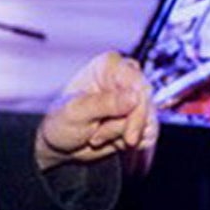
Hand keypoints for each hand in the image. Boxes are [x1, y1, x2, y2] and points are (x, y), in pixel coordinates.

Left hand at [36, 51, 158, 172]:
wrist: (60, 144)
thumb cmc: (62, 122)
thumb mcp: (77, 112)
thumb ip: (105, 103)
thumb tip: (135, 97)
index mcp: (109, 66)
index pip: (138, 85)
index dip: (138, 113)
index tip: (129, 139)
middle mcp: (125, 78)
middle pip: (147, 105)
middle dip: (125, 129)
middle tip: (96, 139)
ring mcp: (134, 99)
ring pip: (148, 123)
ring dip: (122, 137)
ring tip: (95, 136)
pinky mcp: (139, 118)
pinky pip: (148, 135)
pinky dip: (128, 144)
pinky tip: (107, 140)